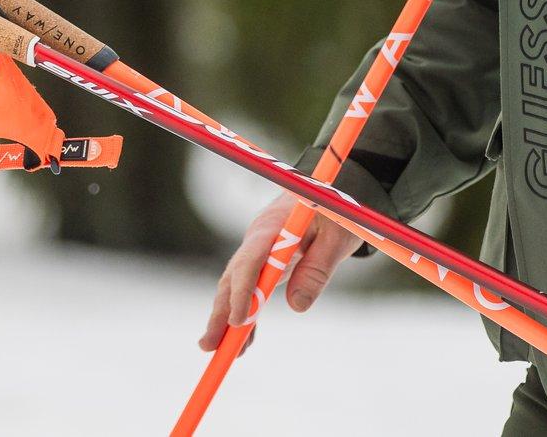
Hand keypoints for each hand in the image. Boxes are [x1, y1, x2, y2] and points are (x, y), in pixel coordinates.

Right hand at [197, 194, 361, 351]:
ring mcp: (257, 251)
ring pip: (234, 286)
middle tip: (209, 344)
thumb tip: (298, 306)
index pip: (251, 259)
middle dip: (221, 311)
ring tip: (218, 351)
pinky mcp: (263, 262)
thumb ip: (317, 269)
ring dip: (225, 318)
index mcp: (274, 226)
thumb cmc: (335, 212)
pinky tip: (241, 343)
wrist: (326, 193)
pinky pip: (249, 290)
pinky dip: (245, 315)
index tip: (238, 320)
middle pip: (233, 277)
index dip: (242, 291)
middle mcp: (257, 238)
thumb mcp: (337, 237)